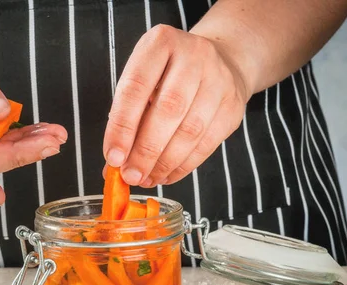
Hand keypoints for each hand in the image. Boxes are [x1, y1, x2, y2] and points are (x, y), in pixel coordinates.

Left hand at [102, 24, 250, 186]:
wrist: (222, 61)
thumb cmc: (170, 73)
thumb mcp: (144, 78)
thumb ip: (127, 116)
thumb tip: (114, 163)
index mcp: (161, 43)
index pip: (136, 87)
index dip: (122, 127)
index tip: (113, 157)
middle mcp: (194, 56)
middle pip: (167, 110)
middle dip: (145, 151)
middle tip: (130, 175)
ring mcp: (219, 80)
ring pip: (190, 131)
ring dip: (164, 163)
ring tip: (146, 179)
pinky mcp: (233, 106)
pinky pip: (207, 144)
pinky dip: (183, 166)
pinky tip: (166, 175)